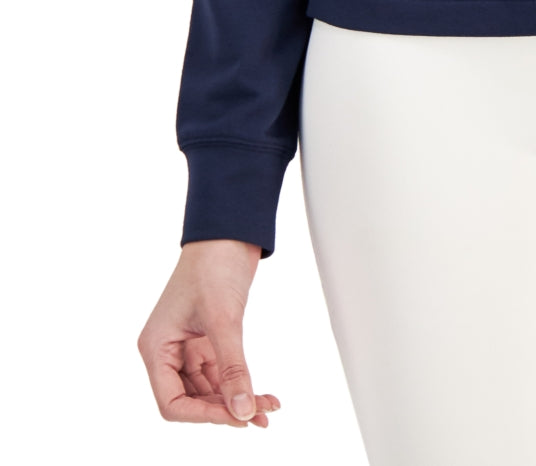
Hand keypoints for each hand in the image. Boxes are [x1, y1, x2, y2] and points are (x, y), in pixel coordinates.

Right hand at [138, 238, 280, 426]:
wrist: (230, 229)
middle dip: (225, 409)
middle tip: (258, 415)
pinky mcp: (208, 338)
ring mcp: (188, 345)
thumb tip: (243, 411)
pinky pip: (221, 372)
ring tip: (268, 408)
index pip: (172, 402)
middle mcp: (168, 350)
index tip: (236, 418)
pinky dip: (240, 383)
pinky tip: (263, 394)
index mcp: (156, 347)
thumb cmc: (215, 264)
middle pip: (192, 398)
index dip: (203, 416)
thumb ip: (233, 368)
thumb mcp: (224, 319)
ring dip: (236, 399)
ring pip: (209, 388)